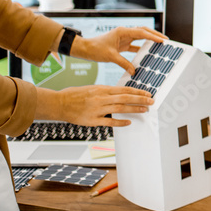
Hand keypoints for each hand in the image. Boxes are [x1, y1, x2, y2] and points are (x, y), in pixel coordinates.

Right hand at [35, 85, 153, 126]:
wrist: (59, 103)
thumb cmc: (76, 95)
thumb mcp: (93, 88)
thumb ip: (107, 92)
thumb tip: (122, 94)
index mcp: (102, 89)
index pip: (124, 90)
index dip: (138, 92)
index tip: (148, 93)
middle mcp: (101, 98)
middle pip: (125, 98)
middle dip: (140, 100)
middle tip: (151, 101)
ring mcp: (97, 109)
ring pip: (119, 109)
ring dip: (133, 109)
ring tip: (144, 110)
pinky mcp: (92, 120)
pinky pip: (108, 122)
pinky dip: (119, 122)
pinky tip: (128, 122)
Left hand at [73, 27, 166, 74]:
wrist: (85, 49)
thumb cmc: (95, 49)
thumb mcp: (110, 57)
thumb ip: (123, 63)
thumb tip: (134, 71)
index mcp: (122, 32)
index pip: (141, 33)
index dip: (153, 36)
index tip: (162, 40)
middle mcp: (124, 33)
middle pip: (144, 31)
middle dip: (155, 35)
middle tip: (166, 40)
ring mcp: (124, 38)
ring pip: (140, 37)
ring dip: (150, 40)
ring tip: (160, 45)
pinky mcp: (122, 44)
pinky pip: (135, 45)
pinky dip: (141, 48)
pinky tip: (148, 53)